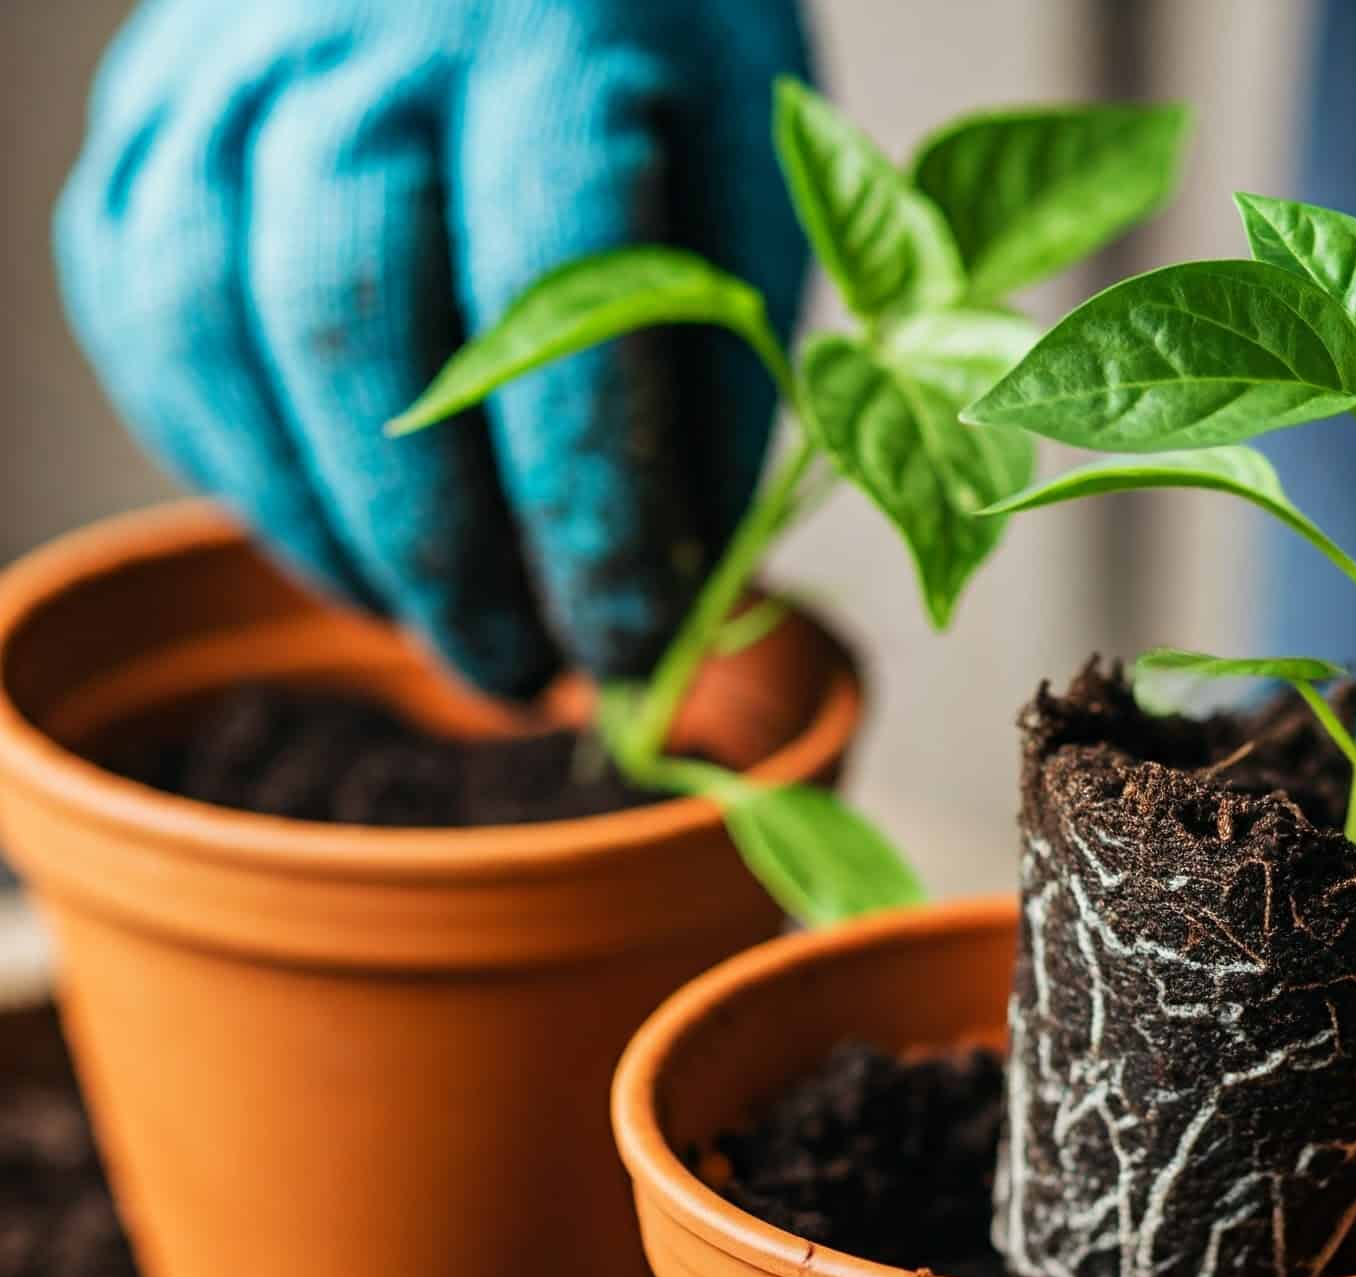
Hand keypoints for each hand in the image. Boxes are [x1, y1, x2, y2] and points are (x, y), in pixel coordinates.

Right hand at [58, 0, 806, 697]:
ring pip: (226, 333)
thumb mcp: (749, 195)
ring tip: (434, 625)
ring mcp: (231, 71)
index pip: (560, 321)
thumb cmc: (657, 74)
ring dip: (329, 531)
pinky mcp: (152, 120)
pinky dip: (229, 460)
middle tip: (523, 673)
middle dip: (446, 557)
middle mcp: (366, 40)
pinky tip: (330, 537)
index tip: (628, 648)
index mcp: (558, 51)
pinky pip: (146, 315)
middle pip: (363, 335)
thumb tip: (681, 601)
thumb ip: (717, 387)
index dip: (589, 520)